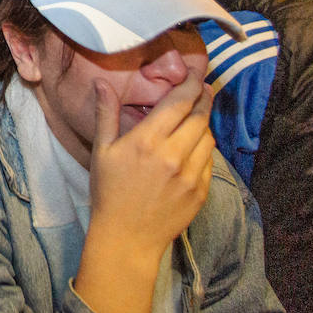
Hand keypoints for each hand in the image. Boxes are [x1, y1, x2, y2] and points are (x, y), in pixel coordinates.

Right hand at [88, 72, 214, 257]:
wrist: (126, 238)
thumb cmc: (109, 192)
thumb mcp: (102, 151)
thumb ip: (106, 114)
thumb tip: (102, 83)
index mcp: (147, 141)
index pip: (179, 103)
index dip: (192, 84)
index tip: (197, 74)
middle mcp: (173, 155)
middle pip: (200, 117)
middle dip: (204, 99)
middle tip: (204, 89)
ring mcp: (190, 175)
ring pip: (208, 138)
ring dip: (204, 124)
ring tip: (197, 118)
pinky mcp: (200, 192)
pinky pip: (210, 162)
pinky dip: (204, 150)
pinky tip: (194, 148)